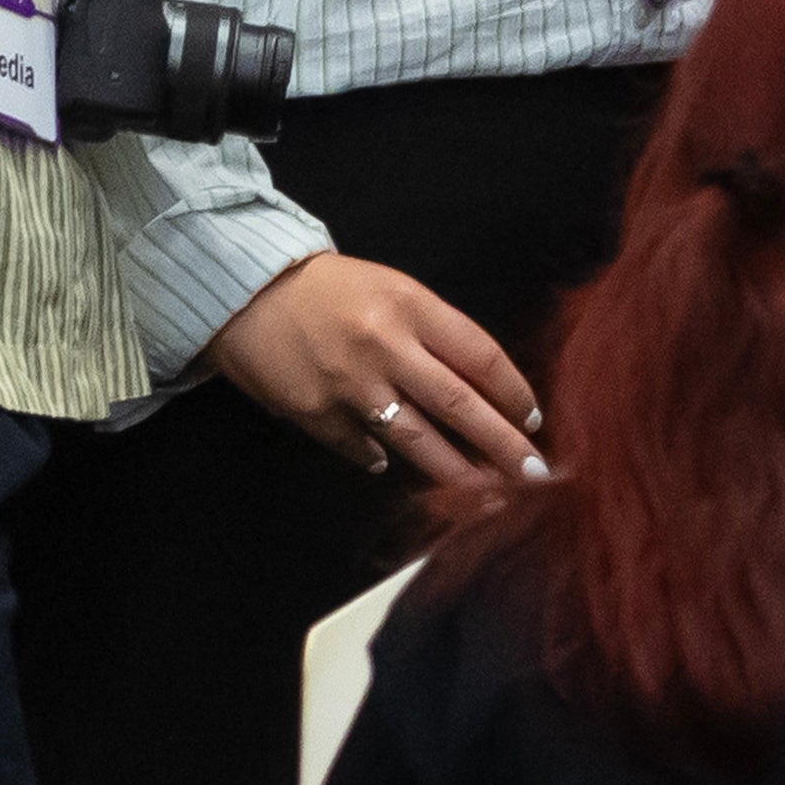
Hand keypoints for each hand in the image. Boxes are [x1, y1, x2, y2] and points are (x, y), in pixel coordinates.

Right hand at [202, 251, 548, 493]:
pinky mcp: (314, 414)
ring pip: (417, 439)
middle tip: (535, 475)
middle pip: (459, 404)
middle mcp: (385, 346)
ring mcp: (349, 385)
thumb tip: (478, 390)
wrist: (249, 292)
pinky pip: (362, 449)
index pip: (480, 357)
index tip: (534, 422)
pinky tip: (397, 468)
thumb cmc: (333, 289)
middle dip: (502, 445)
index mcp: (411, 306)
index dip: (514, 393)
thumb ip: (435, 336)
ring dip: (457, 473)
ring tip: (490, 495)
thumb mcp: (394, 292)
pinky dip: (382, 459)